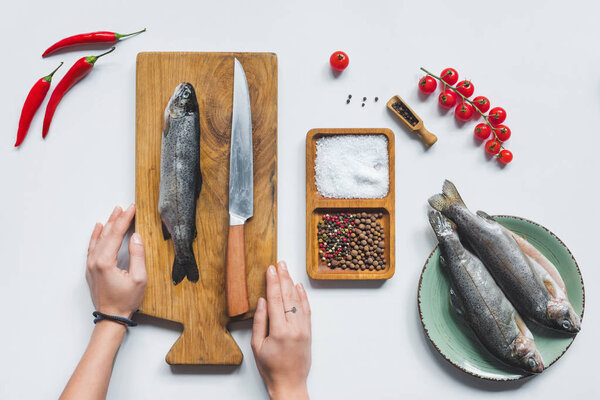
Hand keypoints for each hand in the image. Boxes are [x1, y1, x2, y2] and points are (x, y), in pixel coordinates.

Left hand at [86, 205, 146, 318]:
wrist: (111, 317)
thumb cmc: (126, 300)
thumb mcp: (139, 278)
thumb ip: (137, 255)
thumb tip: (136, 236)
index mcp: (105, 261)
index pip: (116, 234)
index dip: (125, 220)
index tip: (132, 209)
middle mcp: (94, 261)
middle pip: (107, 234)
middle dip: (117, 219)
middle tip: (126, 207)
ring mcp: (90, 265)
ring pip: (99, 239)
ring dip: (108, 225)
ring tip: (115, 212)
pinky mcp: (90, 269)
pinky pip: (92, 247)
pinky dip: (96, 235)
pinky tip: (99, 227)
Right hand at [251, 261, 310, 399]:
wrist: (290, 384)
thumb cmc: (270, 368)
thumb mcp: (257, 346)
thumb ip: (259, 322)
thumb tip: (262, 301)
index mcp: (279, 331)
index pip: (275, 300)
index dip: (272, 282)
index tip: (270, 269)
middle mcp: (294, 328)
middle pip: (288, 296)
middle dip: (283, 278)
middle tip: (280, 264)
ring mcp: (303, 330)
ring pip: (299, 301)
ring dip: (292, 284)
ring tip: (287, 271)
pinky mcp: (309, 332)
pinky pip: (307, 310)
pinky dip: (303, 297)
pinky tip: (298, 287)